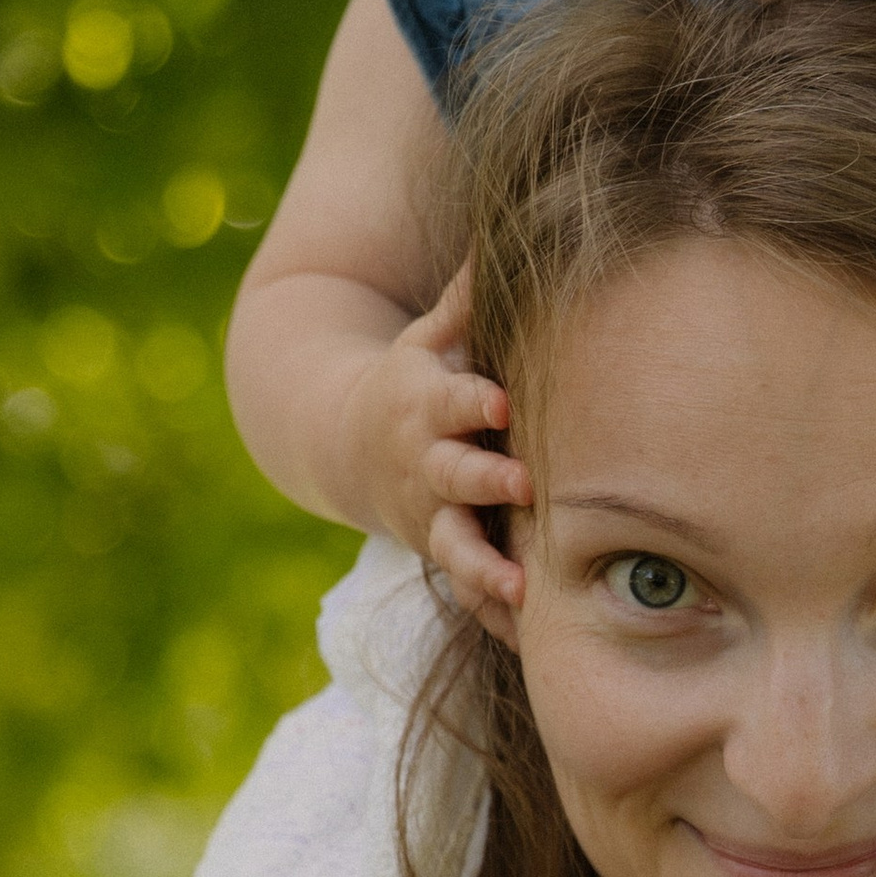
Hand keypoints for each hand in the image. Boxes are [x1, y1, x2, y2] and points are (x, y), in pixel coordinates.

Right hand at [333, 266, 530, 602]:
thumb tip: (504, 240)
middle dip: (485, 483)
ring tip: (517, 588)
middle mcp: (425, 465)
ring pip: (454, 547)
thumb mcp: (429, 338)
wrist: (346, 447)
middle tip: (526, 488)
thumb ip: (467, 299)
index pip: (452, 401)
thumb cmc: (411, 382)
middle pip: (453, 476)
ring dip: (484, 568)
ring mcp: (430, 516)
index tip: (503, 402)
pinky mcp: (441, 552)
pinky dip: (493, 616)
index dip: (474, 402)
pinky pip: (467, 593)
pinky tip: (529, 636)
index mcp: (425, 405)